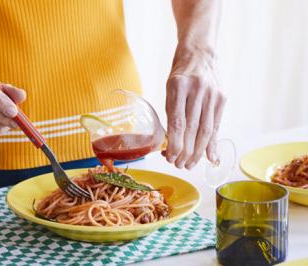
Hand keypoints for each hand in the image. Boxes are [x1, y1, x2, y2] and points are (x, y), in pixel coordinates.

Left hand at [164, 50, 225, 168]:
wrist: (200, 53)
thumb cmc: (180, 74)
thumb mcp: (169, 89)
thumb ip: (172, 113)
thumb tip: (173, 143)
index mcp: (178, 86)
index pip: (178, 122)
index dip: (175, 144)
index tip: (170, 157)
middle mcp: (197, 89)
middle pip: (192, 129)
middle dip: (186, 151)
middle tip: (179, 165)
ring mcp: (212, 93)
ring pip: (206, 129)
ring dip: (198, 151)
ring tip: (190, 164)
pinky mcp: (222, 97)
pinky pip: (216, 124)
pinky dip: (212, 142)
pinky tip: (209, 156)